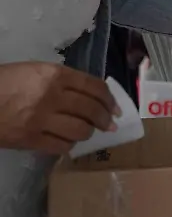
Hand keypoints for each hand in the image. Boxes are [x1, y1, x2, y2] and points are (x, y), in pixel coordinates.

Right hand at [0, 62, 118, 154]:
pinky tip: (69, 142)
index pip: (94, 86)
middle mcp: (52, 95)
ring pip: (81, 129)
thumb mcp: (33, 71)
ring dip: (89, 132)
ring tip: (89, 132)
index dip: (110, 99)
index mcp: (54, 74)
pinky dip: (69, 145)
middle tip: (110, 124)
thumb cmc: (3, 83)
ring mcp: (41, 119)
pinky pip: (61, 145)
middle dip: (105, 118)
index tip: (116, 108)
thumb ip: (61, 81)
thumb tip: (88, 95)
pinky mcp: (30, 139)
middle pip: (91, 109)